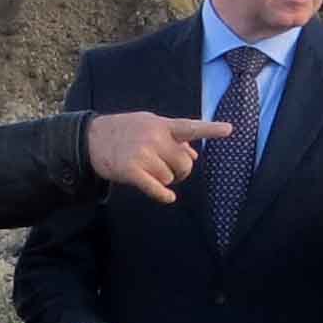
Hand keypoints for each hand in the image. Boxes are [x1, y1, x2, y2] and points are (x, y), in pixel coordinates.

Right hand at [85, 109, 231, 202]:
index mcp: (161, 125)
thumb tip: (195, 154)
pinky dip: (163, 194)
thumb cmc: (125, 131)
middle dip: (181, 171)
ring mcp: (142, 154)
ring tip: (151, 173)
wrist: (92, 138)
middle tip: (171, 172)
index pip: (190, 127)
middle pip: (184, 163)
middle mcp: (154, 138)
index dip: (211, 129)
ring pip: (170, 177)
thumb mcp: (149, 125)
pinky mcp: (131, 170)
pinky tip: (167, 197)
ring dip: (165, 180)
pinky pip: (156, 188)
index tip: (230, 130)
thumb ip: (173, 137)